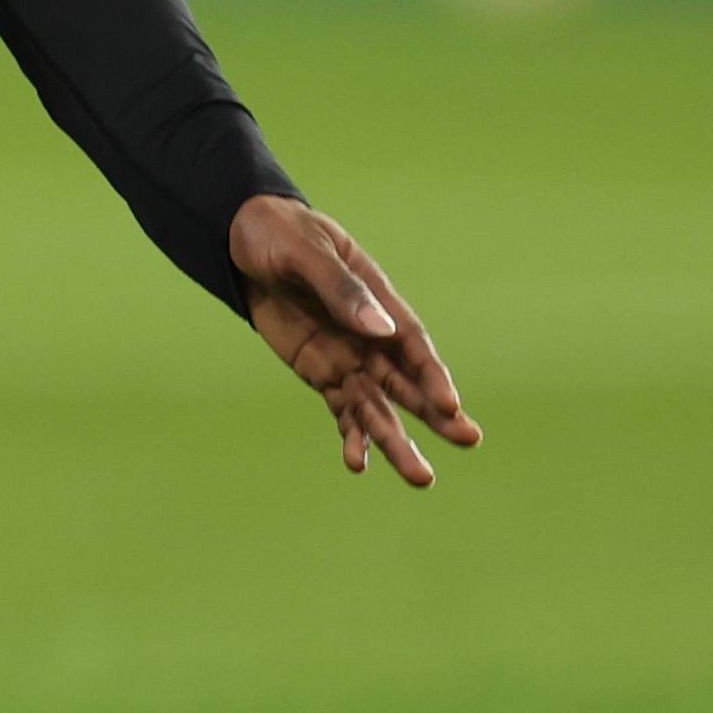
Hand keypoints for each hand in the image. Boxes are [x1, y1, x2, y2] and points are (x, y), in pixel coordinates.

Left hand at [231, 196, 480, 487]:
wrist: (242, 240)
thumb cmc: (282, 235)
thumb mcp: (306, 253)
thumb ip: (341, 289)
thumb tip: (380, 329)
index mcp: (379, 301)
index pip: (413, 345)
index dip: (432, 375)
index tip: (449, 405)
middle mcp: (371, 337)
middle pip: (408, 382)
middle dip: (436, 413)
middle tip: (469, 439)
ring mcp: (348, 358)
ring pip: (377, 407)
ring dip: (396, 440)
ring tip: (421, 477)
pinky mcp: (322, 373)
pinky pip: (341, 410)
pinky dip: (350, 436)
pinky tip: (357, 463)